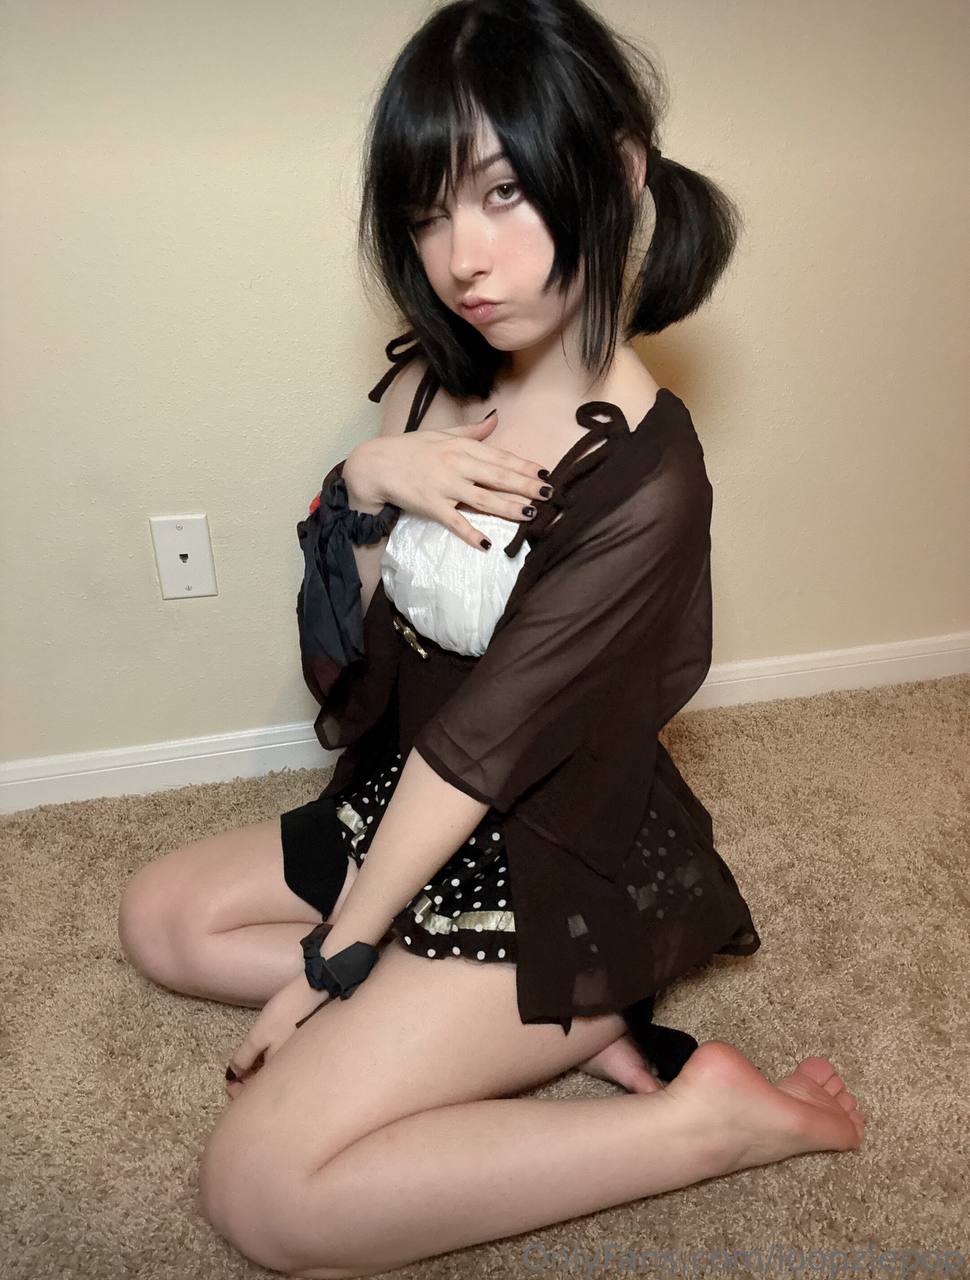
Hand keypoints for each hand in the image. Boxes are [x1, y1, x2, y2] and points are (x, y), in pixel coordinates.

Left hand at [224, 973, 329, 1100]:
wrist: (316, 992)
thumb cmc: (287, 1013)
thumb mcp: (259, 1034)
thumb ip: (244, 1057)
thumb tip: (234, 1074)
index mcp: (280, 1071)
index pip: (257, 1092)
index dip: (240, 1092)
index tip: (229, 1085)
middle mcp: (292, 1070)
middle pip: (269, 1085)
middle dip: (251, 1084)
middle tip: (236, 1079)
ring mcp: (299, 1058)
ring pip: (277, 1073)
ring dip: (262, 1074)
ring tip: (250, 1068)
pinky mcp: (304, 1047)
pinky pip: (285, 1062)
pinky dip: (273, 1064)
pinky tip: (270, 1056)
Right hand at [344, 411, 554, 550]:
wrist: (376, 464)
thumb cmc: (409, 448)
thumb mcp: (442, 433)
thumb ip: (471, 430)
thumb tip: (495, 420)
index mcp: (462, 447)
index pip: (500, 457)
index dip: (524, 466)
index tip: (545, 473)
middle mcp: (457, 465)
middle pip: (498, 478)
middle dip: (526, 486)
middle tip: (549, 494)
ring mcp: (445, 487)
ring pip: (483, 499)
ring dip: (508, 508)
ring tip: (531, 515)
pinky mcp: (432, 506)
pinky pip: (455, 522)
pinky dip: (471, 534)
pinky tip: (487, 544)